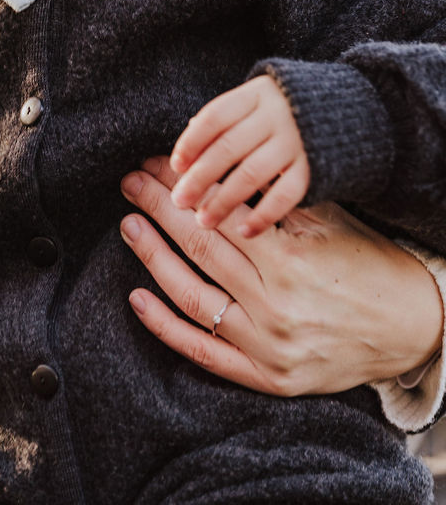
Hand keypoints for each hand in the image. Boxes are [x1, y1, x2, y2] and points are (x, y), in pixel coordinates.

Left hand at [120, 157, 443, 393]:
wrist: (411, 329)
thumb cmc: (368, 265)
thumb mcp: (328, 222)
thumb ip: (273, 203)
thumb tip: (214, 170)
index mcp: (291, 259)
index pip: (218, 213)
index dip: (181, 186)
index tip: (155, 163)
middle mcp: (276, 304)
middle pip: (200, 247)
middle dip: (158, 208)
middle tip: (130, 181)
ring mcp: (268, 345)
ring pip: (193, 297)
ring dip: (153, 257)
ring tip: (129, 224)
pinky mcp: (266, 377)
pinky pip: (205, 352)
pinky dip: (166, 327)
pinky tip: (137, 298)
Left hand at [170, 74, 309, 236]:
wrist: (352, 110)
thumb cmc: (287, 110)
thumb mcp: (259, 100)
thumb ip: (229, 118)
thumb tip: (187, 139)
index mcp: (256, 94)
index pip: (215, 116)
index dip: (191, 141)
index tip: (175, 166)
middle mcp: (276, 115)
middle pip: (229, 147)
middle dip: (200, 176)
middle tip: (178, 201)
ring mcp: (298, 142)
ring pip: (252, 173)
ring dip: (224, 200)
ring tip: (202, 221)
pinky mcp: (317, 169)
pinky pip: (286, 195)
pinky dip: (263, 214)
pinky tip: (244, 231)